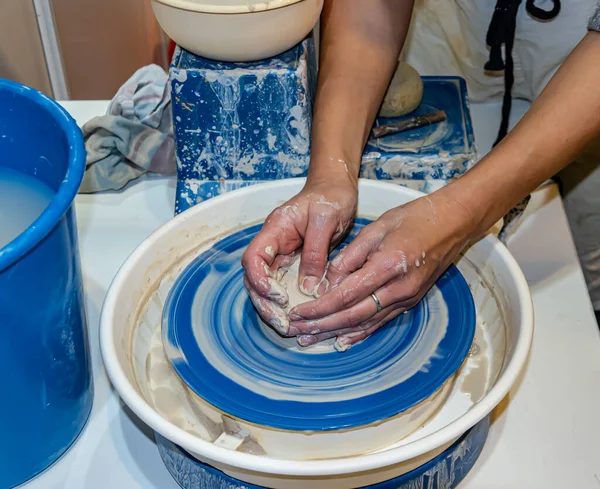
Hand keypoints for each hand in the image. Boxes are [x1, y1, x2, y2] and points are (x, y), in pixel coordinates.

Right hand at [241, 178, 357, 334]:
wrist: (336, 189)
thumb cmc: (330, 197)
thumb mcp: (325, 219)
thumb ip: (314, 251)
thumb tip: (307, 285)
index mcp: (274, 230)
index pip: (253, 258)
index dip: (259, 281)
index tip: (279, 297)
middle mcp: (273, 245)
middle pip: (255, 279)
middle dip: (265, 304)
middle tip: (283, 323)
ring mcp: (281, 255)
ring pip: (266, 286)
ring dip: (273, 308)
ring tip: (288, 327)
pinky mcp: (294, 263)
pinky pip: (284, 286)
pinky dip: (287, 304)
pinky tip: (297, 318)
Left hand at [287, 192, 476, 350]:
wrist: (452, 224)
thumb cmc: (414, 219)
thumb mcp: (376, 228)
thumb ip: (351, 256)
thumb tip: (328, 280)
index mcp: (387, 266)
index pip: (346, 295)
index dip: (319, 308)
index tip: (298, 313)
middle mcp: (399, 289)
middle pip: (353, 316)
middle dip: (322, 325)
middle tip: (297, 332)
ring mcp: (406, 299)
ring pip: (365, 323)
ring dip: (335, 333)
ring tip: (310, 340)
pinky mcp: (409, 302)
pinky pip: (380, 322)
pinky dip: (359, 333)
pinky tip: (342, 341)